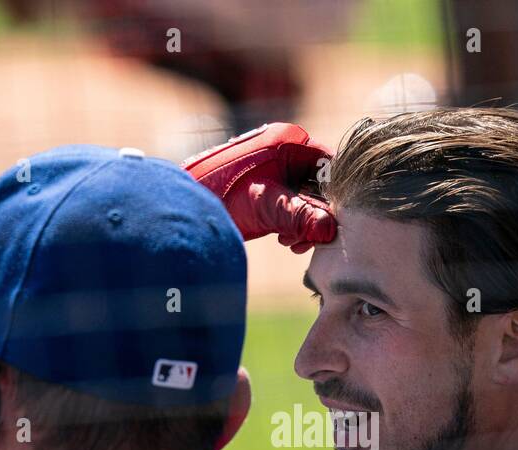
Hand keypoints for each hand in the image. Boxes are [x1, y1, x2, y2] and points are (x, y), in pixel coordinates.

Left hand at [185, 123, 336, 252]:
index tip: (330, 224)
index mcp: (288, 139)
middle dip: (316, 216)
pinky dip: (291, 220)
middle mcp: (283, 146)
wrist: (183, 203)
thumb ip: (301, 217)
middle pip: (318, 183)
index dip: (334, 198)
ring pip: (304, 195)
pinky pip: (289, 199)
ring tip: (290, 242)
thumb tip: (330, 230)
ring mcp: (273, 163)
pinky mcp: (264, 181)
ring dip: (303, 222)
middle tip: (305, 241)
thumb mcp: (267, 206)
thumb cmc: (221, 196)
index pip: (330, 166)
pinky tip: (283, 238)